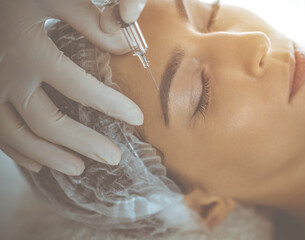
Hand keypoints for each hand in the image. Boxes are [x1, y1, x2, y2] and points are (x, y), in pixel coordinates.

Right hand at [0, 0, 145, 175]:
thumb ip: (89, 20)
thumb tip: (126, 47)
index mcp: (29, 48)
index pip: (78, 85)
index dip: (110, 105)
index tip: (137, 119)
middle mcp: (8, 74)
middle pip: (48, 122)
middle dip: (83, 143)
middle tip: (112, 158)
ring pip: (18, 134)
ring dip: (49, 156)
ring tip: (79, 170)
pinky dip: (18, 151)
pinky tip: (38, 164)